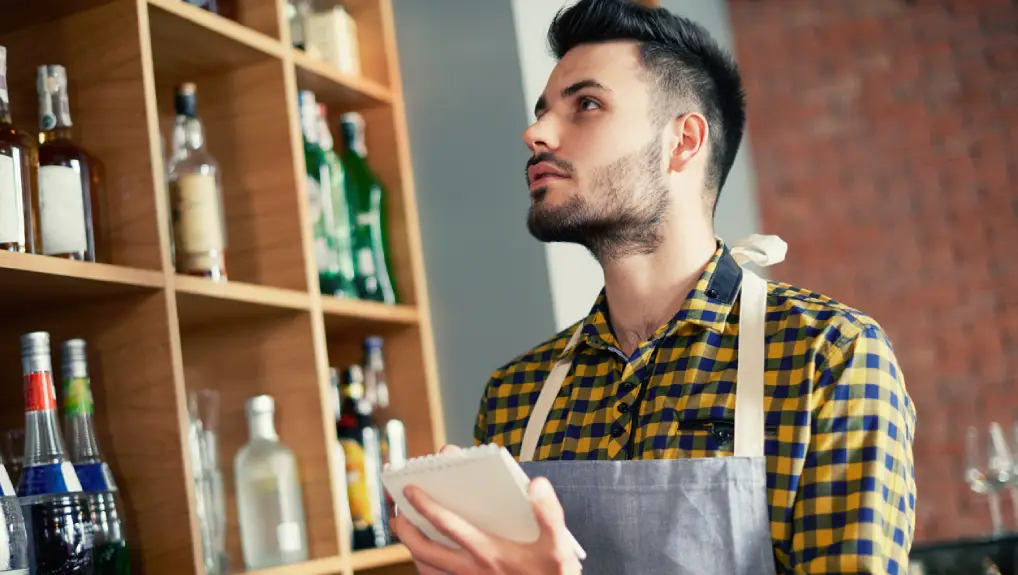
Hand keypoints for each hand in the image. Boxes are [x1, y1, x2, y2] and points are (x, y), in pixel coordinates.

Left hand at [392, 445, 580, 574]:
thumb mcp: (560, 546)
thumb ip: (550, 514)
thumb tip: (536, 484)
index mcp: (488, 552)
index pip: (448, 525)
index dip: (426, 505)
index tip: (411, 487)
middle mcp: (471, 570)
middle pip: (424, 551)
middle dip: (405, 530)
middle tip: (396, 512)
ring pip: (427, 567)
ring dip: (412, 547)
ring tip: (405, 529)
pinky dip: (427, 565)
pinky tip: (428, 553)